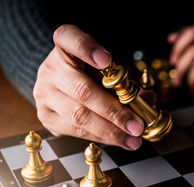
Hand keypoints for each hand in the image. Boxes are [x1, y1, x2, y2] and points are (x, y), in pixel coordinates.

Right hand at [34, 24, 143, 149]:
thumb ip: (128, 83)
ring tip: (133, 139)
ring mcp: (44, 93)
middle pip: (83, 90)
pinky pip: (76, 131)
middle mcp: (50, 68)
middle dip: (114, 112)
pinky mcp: (45, 115)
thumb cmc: (92, 75)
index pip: (69, 38)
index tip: (107, 60)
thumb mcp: (109, 72)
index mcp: (64, 47)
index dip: (87, 48)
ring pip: (79, 116)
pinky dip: (102, 137)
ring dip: (111, 131)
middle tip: (137, 126)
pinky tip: (119, 140)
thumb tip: (149, 100)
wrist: (62, 86)